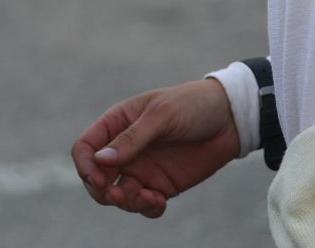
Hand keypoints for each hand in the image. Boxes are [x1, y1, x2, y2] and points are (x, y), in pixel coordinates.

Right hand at [71, 79, 240, 218]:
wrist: (230, 120)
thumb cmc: (191, 105)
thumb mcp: (161, 116)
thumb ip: (132, 139)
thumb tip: (100, 160)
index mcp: (118, 123)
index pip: (86, 147)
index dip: (85, 165)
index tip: (99, 179)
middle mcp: (125, 148)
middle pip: (96, 176)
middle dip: (101, 191)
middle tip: (117, 196)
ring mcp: (143, 168)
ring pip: (118, 195)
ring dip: (126, 203)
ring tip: (149, 198)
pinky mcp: (162, 185)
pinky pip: (144, 205)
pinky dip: (146, 208)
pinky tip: (158, 201)